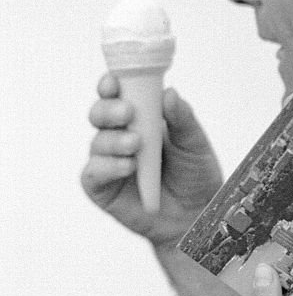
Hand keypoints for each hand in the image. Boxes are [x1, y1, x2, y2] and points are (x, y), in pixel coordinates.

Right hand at [80, 74, 222, 247]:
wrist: (198, 215)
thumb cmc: (195, 175)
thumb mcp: (195, 144)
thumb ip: (183, 119)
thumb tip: (169, 93)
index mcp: (140, 118)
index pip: (117, 94)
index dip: (111, 84)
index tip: (115, 80)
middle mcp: (119, 136)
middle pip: (99, 114)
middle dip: (109, 109)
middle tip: (128, 112)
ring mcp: (109, 162)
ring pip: (97, 142)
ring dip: (114, 140)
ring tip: (136, 145)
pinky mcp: (102, 188)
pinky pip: (93, 173)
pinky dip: (108, 167)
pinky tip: (128, 167)